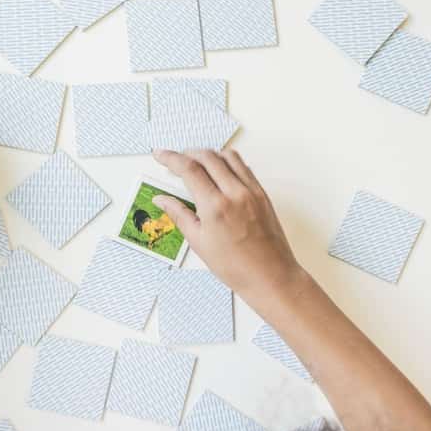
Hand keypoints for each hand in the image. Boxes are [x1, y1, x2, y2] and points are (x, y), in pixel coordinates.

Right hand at [151, 148, 304, 305]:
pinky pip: (244, 167)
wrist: (270, 277)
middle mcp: (235, 193)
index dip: (170, 158)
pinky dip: (228, 162)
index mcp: (215, 207)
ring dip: (209, 154)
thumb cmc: (236, 267)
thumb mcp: (199, 242)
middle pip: (207, 157)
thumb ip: (179, 215)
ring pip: (228, 156)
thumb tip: (162, 200)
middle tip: (175, 160)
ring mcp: (251, 192)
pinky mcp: (262, 194)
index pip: (188, 169)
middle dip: (187, 153)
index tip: (160, 155)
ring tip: (197, 162)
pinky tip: (220, 171)